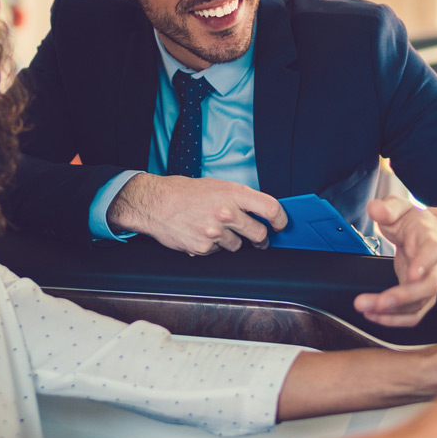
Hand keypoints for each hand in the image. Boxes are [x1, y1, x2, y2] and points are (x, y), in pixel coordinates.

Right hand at [107, 173, 287, 254]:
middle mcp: (226, 212)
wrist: (156, 203)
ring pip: (238, 245)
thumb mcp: (217, 185)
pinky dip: (212, 246)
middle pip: (259, 233)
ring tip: (214, 228)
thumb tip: (260, 211)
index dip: (280, 220)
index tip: (280, 225)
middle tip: (257, 238)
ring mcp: (215, 232)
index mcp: (233, 193)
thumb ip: (239, 198)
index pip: (270, 208)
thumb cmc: (185, 192)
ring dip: (232, 241)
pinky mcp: (203, 247)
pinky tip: (200, 234)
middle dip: (260, 238)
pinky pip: (218, 252)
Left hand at [353, 197, 436, 325]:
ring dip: (392, 312)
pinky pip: (412, 315)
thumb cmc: (414, 223)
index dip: (424, 264)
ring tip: (366, 309)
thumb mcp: (400, 208)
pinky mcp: (420, 297)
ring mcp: (429, 285)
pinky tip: (373, 316)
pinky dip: (394, 320)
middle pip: (426, 287)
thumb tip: (375, 209)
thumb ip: (388, 208)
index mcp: (430, 241)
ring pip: (418, 305)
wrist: (429, 234)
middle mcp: (435, 267)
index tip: (412, 274)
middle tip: (378, 302)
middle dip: (402, 298)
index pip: (432, 253)